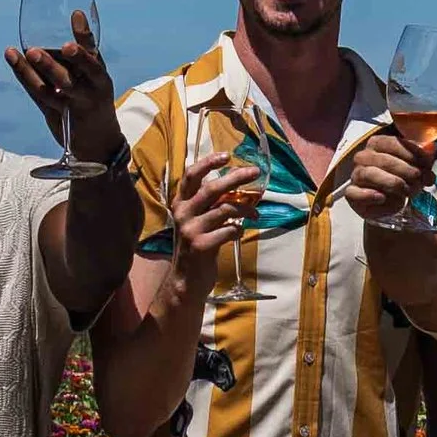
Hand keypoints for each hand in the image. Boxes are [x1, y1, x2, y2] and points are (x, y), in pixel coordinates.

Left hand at [5, 10, 120, 160]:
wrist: (98, 146)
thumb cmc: (92, 103)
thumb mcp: (92, 81)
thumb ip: (79, 59)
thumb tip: (65, 24)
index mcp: (100, 78)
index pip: (94, 54)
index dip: (85, 35)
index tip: (76, 15)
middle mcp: (90, 91)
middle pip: (77, 75)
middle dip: (62, 61)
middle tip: (44, 48)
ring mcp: (73, 106)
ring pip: (51, 90)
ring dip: (36, 71)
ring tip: (22, 53)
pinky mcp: (57, 117)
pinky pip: (38, 96)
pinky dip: (25, 77)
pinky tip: (14, 60)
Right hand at [164, 145, 264, 267]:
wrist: (187, 280)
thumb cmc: (197, 245)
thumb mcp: (199, 220)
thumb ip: (212, 203)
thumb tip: (239, 183)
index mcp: (180, 203)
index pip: (191, 176)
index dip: (208, 163)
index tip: (227, 156)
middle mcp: (182, 213)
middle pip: (212, 188)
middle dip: (236, 178)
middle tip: (255, 172)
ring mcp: (190, 229)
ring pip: (225, 208)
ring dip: (246, 208)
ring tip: (256, 213)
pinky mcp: (201, 246)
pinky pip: (229, 230)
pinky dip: (239, 229)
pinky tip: (240, 232)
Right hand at [343, 123, 427, 229]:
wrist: (388, 203)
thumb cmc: (401, 179)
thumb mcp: (416, 167)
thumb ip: (424, 158)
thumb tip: (433, 149)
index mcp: (378, 144)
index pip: (392, 142)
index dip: (411, 152)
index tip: (427, 164)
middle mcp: (364, 156)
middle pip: (384, 159)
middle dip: (406, 170)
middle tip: (420, 180)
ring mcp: (356, 174)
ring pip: (369, 174)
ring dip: (392, 182)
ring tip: (406, 191)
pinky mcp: (352, 193)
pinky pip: (354, 192)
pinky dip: (369, 195)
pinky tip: (382, 198)